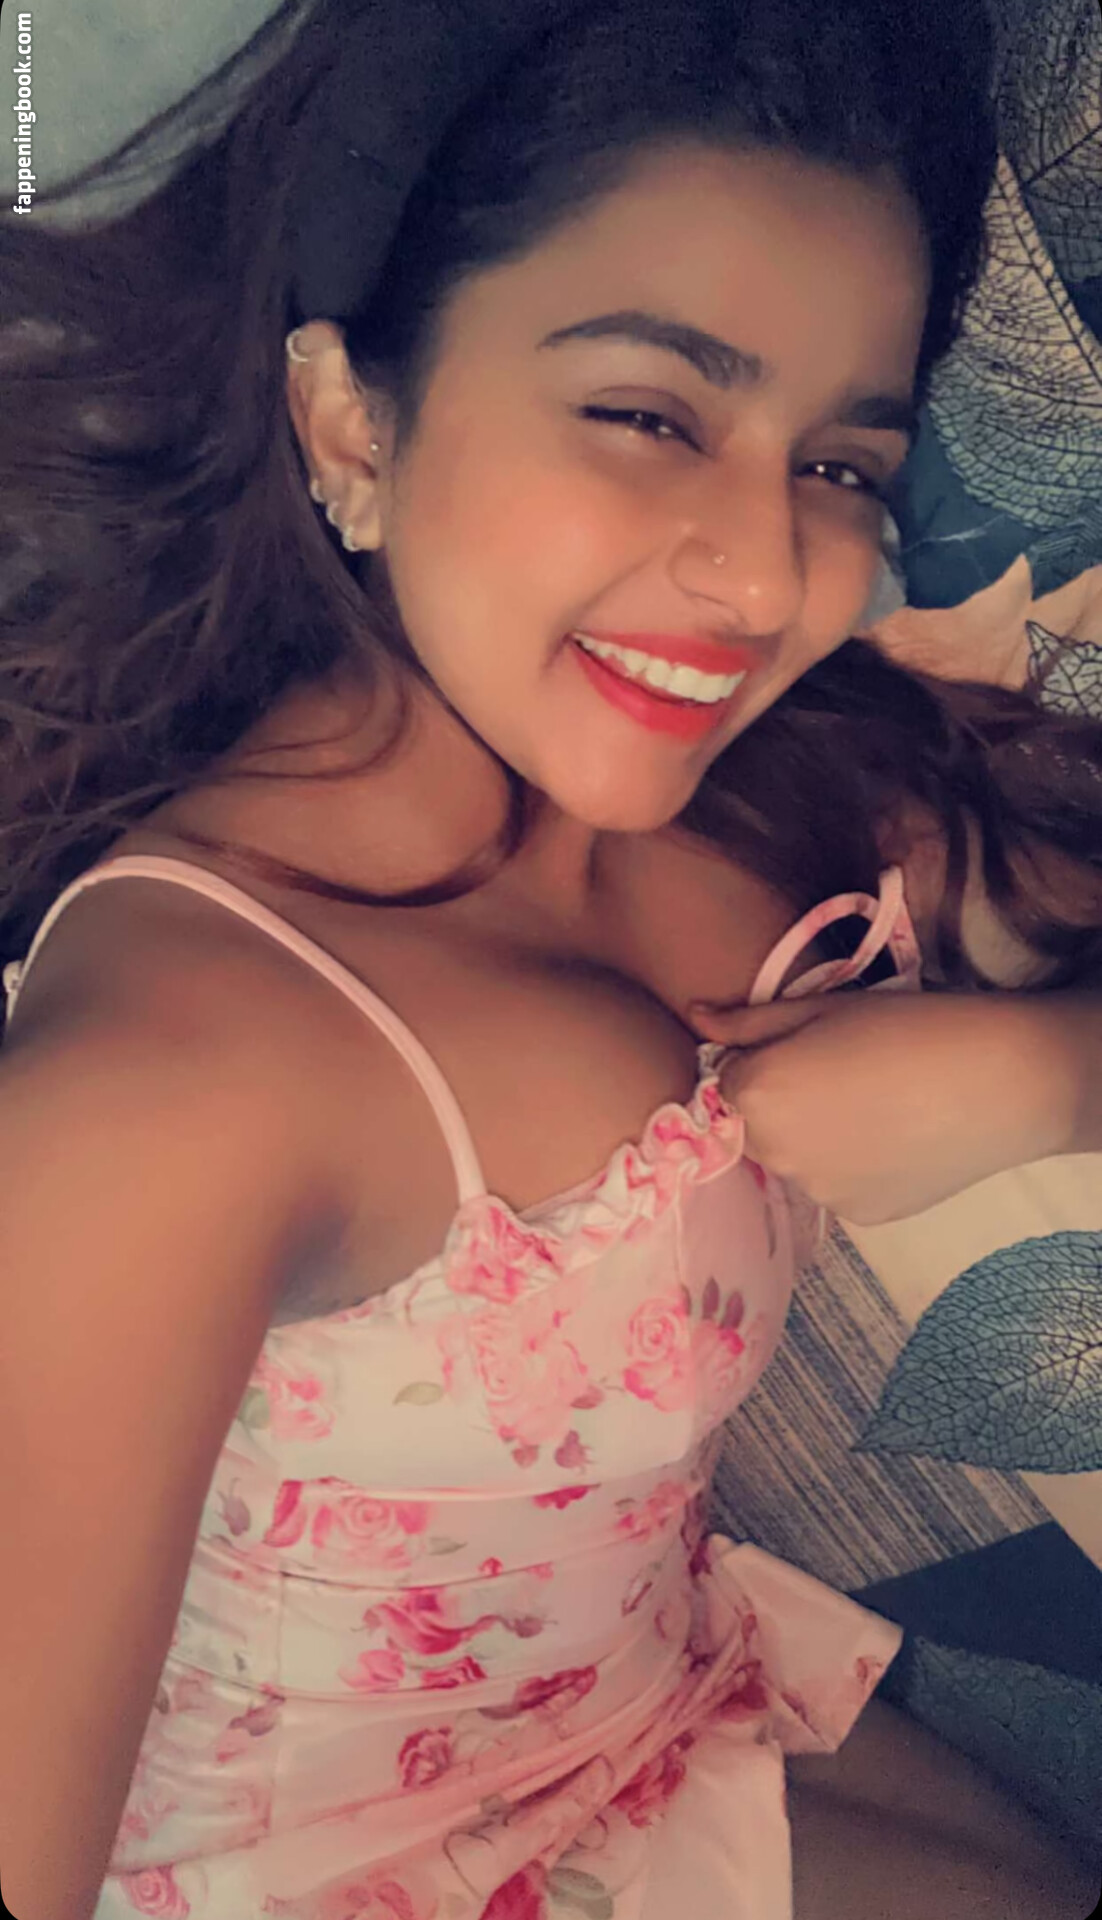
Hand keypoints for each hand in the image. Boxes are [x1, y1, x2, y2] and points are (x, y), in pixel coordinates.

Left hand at [691, 990, 1077, 1224]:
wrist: (1001, 1081)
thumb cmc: (909, 1027)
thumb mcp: (823, 1008)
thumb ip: (749, 1022)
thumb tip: (695, 1016)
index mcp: (757, 1095)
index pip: (726, 1081)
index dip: (765, 1059)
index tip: (811, 1047)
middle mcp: (773, 1154)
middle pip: (755, 1127)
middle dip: (782, 1103)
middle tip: (846, 1074)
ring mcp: (815, 1192)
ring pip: (796, 1160)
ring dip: (815, 1138)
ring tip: (877, 1105)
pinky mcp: (856, 1217)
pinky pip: (834, 1186)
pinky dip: (853, 1167)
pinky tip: (895, 1138)